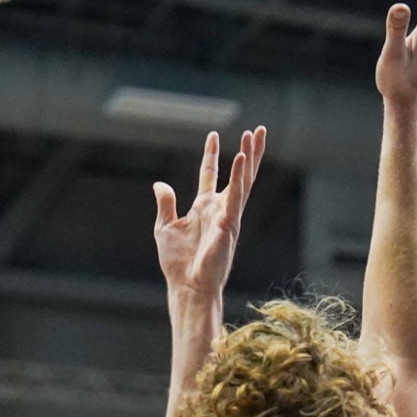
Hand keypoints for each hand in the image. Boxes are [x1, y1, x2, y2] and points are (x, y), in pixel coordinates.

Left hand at [153, 127, 265, 297]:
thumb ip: (166, 204)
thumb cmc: (178, 263)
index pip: (210, 174)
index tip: (213, 134)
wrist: (187, 286)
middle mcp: (220, 209)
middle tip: (257, 129)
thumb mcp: (165, 227)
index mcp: (205, 208)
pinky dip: (238, 176)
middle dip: (248, 151)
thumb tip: (159, 184)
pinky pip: (236, 196)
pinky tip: (242, 158)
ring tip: (255, 135)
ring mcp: (228, 216)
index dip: (211, 155)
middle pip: (238, 174)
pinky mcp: (230, 224)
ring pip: (243, 180)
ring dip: (249, 157)